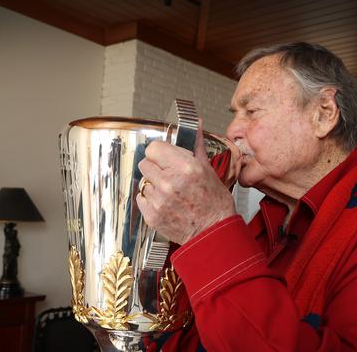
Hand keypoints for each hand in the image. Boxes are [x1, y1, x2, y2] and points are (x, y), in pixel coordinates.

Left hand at [136, 121, 237, 244]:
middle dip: (156, 167)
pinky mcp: (152, 215)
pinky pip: (142, 198)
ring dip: (154, 184)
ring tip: (171, 192)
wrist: (213, 233)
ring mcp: (159, 200)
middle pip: (145, 163)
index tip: (165, 157)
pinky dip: (151, 200)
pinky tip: (166, 203)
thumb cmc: (215, 204)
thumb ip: (196, 145)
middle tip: (169, 175)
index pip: (153, 148)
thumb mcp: (208, 170)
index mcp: (185, 167)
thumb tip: (197, 125)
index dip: (160, 152)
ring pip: (144, 181)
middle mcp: (169, 182)